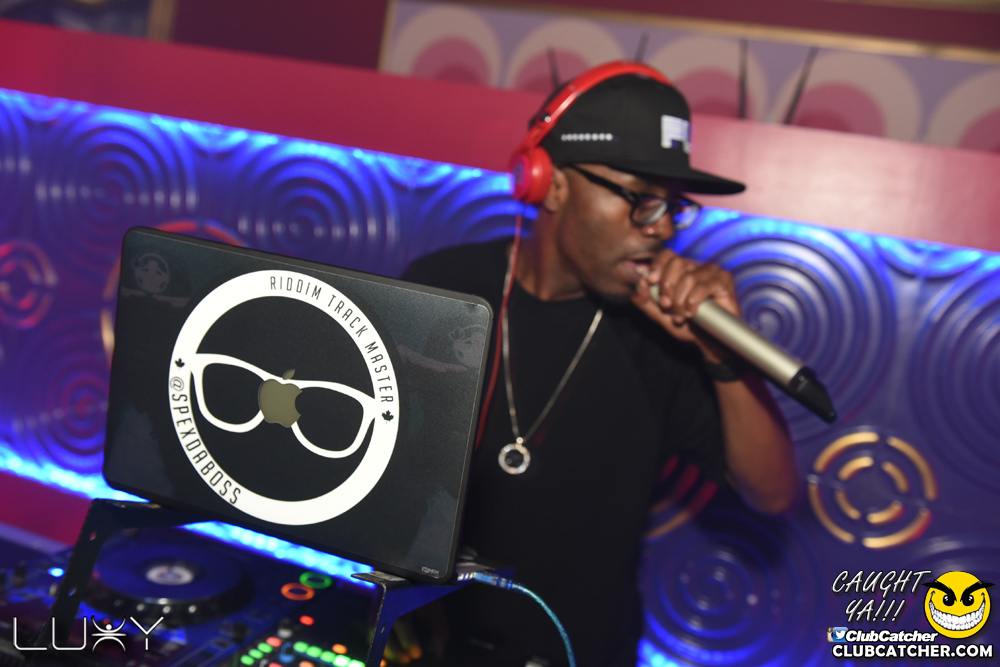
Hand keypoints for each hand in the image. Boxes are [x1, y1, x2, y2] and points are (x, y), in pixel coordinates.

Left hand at [632, 248, 739, 362]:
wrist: (709, 343)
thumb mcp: (659, 315)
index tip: (651, 281)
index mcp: (680, 270)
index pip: (666, 255)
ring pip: (689, 277)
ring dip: (681, 300)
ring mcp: (712, 272)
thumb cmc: (687, 327)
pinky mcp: (724, 280)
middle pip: (677, 263)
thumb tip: (639, 283)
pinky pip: (704, 286)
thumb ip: (645, 300)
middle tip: (667, 307)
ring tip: (681, 316)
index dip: (657, 265)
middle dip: (667, 288)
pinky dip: (694, 302)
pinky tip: (693, 313)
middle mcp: (696, 266)